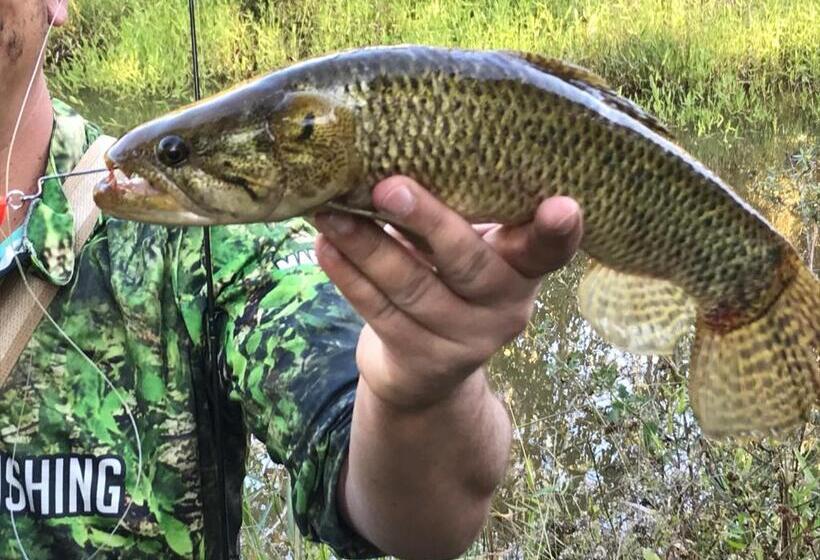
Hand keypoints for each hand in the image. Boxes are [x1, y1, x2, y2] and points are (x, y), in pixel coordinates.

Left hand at [314, 176, 582, 409]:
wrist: (428, 368)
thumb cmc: (449, 282)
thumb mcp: (471, 251)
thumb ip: (459, 215)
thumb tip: (398, 151)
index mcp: (523, 270)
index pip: (548, 250)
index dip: (558, 231)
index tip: (563, 206)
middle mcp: (505, 308)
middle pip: (467, 263)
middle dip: (427, 222)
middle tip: (388, 187)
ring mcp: (465, 341)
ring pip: (411, 288)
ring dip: (365, 246)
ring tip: (330, 212)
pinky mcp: (422, 360)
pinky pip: (379, 312)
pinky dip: (349, 276)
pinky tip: (326, 247)